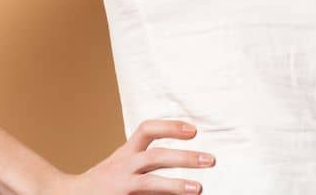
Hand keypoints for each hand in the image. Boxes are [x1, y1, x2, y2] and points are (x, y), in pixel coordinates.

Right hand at [37, 119, 213, 193]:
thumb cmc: (104, 182)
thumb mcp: (123, 164)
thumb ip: (149, 161)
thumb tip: (192, 158)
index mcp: (125, 153)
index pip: (147, 130)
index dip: (171, 126)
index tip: (194, 130)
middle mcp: (122, 166)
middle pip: (155, 156)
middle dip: (184, 157)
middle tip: (210, 160)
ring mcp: (119, 186)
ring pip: (148, 182)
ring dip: (174, 185)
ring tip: (197, 188)